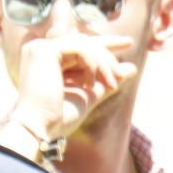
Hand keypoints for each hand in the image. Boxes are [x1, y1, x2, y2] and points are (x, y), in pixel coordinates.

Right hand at [12, 32, 137, 140]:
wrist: (40, 129)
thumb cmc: (60, 117)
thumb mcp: (90, 94)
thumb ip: (108, 79)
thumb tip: (132, 67)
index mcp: (49, 59)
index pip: (82, 45)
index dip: (106, 43)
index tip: (129, 43)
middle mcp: (41, 49)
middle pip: (85, 42)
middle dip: (108, 57)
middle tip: (118, 77)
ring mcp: (40, 48)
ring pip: (85, 45)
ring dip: (103, 65)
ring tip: (111, 85)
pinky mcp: (43, 51)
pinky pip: (79, 49)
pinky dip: (92, 65)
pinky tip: (90, 84)